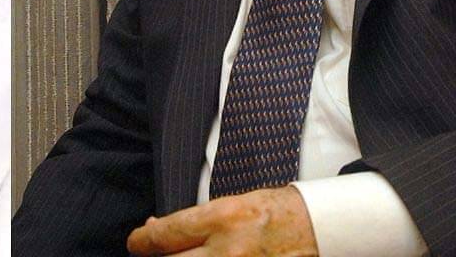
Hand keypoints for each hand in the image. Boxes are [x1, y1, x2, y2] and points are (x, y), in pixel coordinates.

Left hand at [126, 185, 318, 255]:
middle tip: (153, 253)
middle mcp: (228, 250)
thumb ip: (195, 220)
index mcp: (223, 218)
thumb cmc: (275, 210)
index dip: (142, 242)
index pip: (166, 234)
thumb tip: (157, 230)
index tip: (136, 242)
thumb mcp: (232, 203)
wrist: (319, 227)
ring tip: (179, 256)